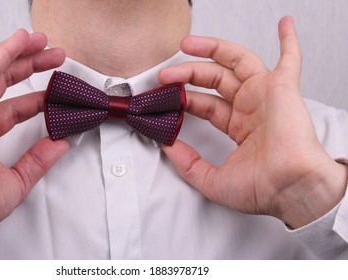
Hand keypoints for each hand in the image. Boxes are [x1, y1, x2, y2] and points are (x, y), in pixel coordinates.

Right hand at [0, 30, 68, 240]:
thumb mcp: (18, 179)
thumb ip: (38, 159)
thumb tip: (60, 143)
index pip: (14, 108)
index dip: (37, 96)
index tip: (57, 88)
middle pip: (4, 82)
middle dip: (30, 64)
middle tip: (53, 55)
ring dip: (17, 52)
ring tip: (39, 40)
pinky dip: (2, 55)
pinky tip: (18, 42)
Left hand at [159, 17, 346, 227]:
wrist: (290, 187)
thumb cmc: (263, 188)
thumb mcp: (212, 180)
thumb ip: (187, 164)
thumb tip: (168, 147)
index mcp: (238, 127)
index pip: (205, 104)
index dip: (184, 98)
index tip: (165, 96)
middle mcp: (251, 108)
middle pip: (214, 79)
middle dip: (188, 73)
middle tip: (166, 75)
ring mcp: (266, 96)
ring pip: (235, 61)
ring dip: (212, 49)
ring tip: (186, 44)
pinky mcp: (282, 88)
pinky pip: (290, 58)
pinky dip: (288, 40)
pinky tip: (284, 25)